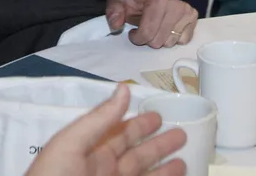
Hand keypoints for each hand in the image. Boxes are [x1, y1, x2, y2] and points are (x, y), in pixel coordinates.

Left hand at [26, 84, 184, 175]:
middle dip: (158, 145)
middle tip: (181, 134)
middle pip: (137, 157)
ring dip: (165, 170)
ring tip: (185, 162)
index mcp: (90, 154)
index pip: (119, 134)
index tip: (158, 115)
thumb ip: (100, 118)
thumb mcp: (71, 144)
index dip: (138, 124)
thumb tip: (124, 88)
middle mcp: (104, 172)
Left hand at [105, 0, 197, 48]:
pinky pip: (183, 40)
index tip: (133, 32)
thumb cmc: (135, 0)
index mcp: (157, 0)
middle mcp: (175, 4)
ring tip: (156, 28)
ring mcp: (186, 11)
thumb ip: (114, 12)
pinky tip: (168, 29)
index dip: (137, 38)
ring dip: (161, 39)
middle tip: (145, 29)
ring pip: (170, 42)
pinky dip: (174, 38)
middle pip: (158, 41)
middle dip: (148, 39)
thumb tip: (116, 25)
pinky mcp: (193, 17)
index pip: (147, 33)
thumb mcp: (119, 2)